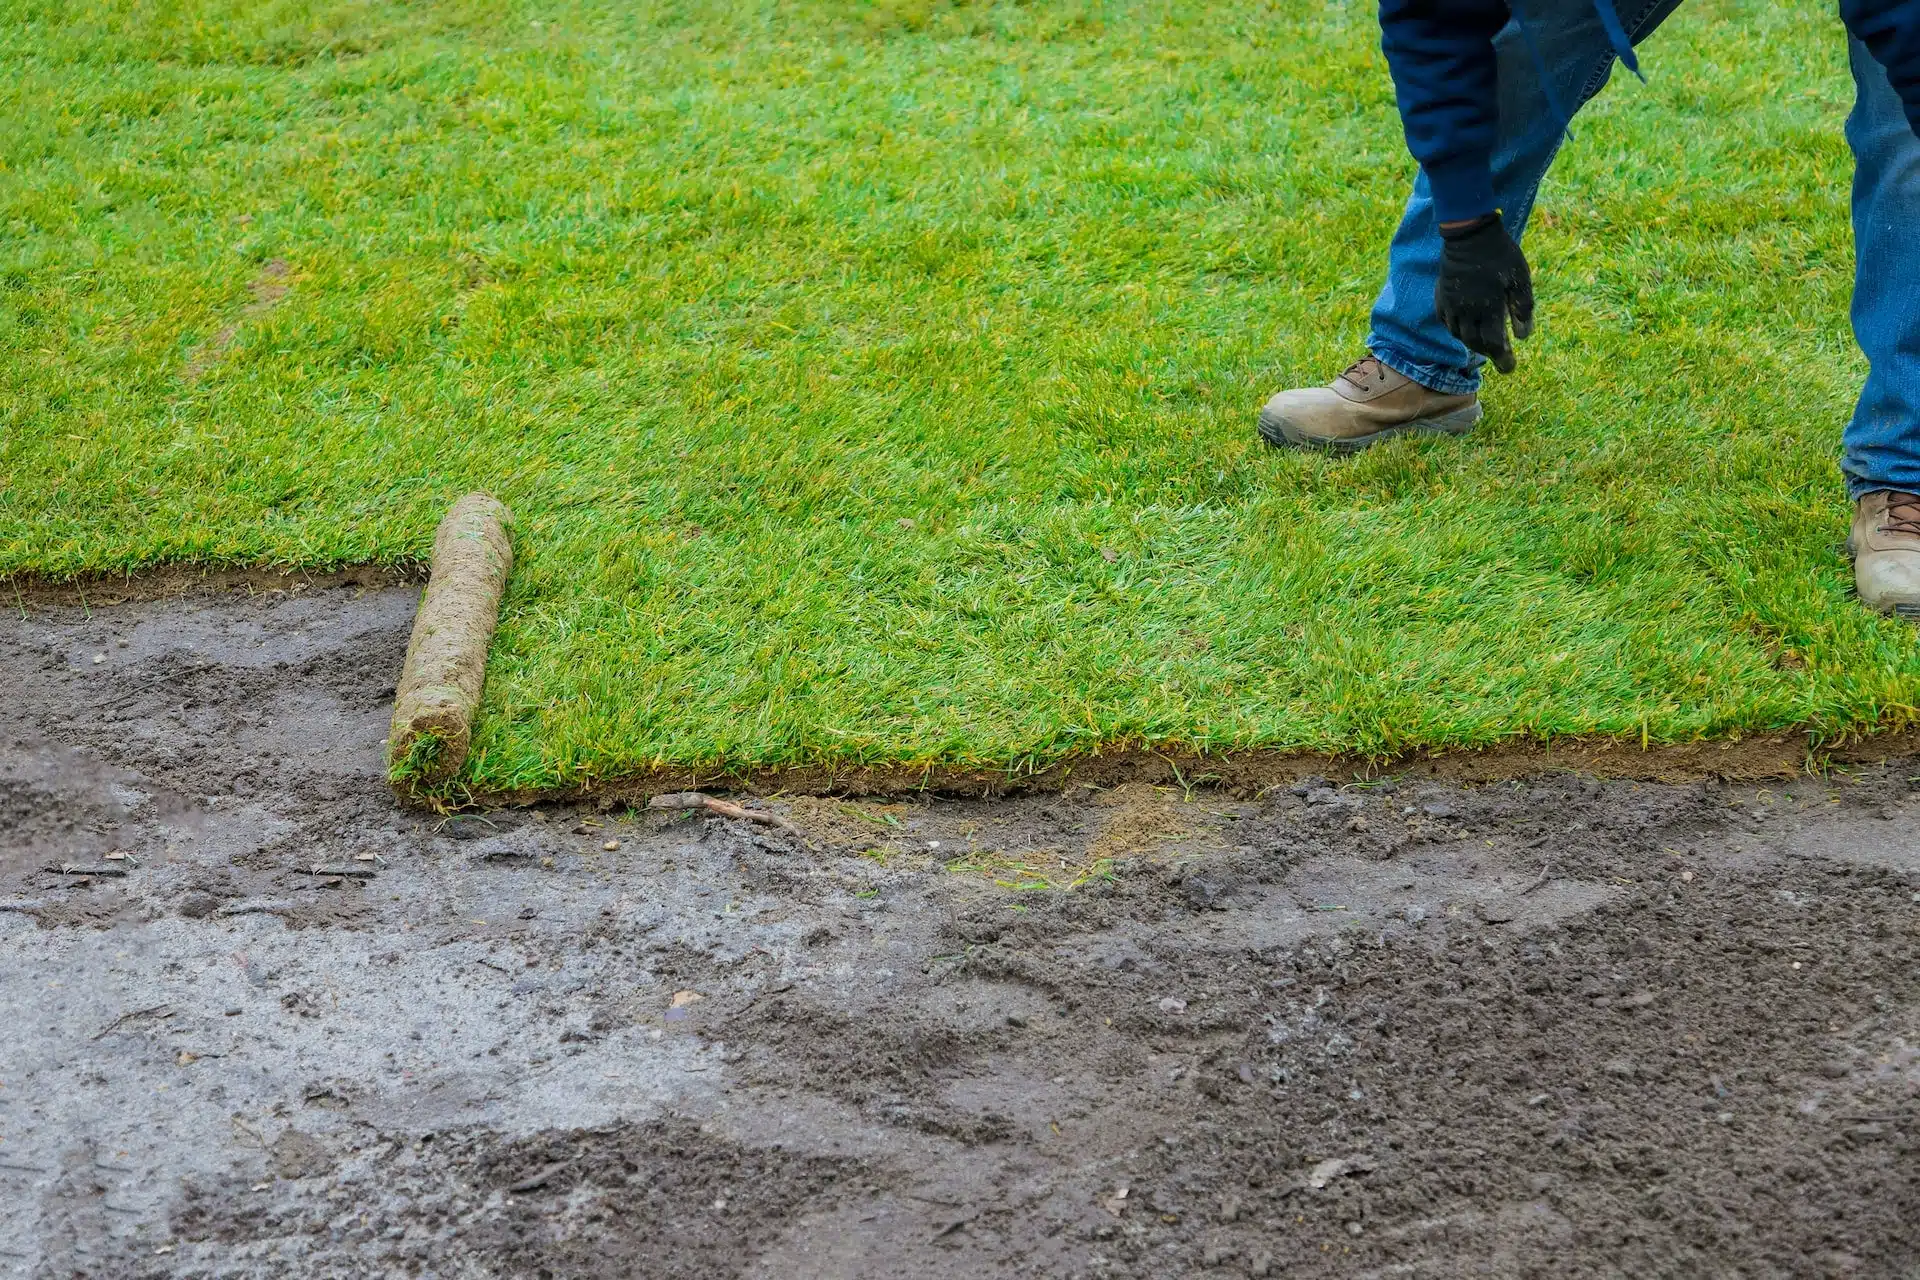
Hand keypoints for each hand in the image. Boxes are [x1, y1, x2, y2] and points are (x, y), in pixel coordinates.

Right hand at [1435, 213, 1533, 374]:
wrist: (1468, 234)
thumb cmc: (1500, 254)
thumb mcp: (1520, 278)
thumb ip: (1522, 308)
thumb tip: (1523, 336)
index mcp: (1487, 308)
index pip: (1493, 344)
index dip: (1502, 359)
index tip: (1510, 367)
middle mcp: (1466, 311)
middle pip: (1474, 342)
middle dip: (1488, 353)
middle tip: (1500, 355)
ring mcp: (1450, 304)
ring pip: (1458, 334)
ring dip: (1472, 341)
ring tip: (1483, 341)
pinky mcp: (1441, 296)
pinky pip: (1446, 321)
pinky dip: (1456, 329)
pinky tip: (1465, 326)